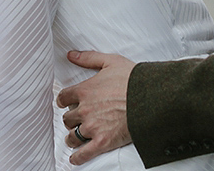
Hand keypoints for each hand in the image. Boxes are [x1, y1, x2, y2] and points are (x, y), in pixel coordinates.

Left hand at [56, 51, 134, 165]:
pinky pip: (83, 154)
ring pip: (72, 136)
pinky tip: (76, 158)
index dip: (65, 101)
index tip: (67, 104)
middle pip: (67, 118)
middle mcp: (84, 110)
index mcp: (84, 90)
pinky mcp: (102, 142)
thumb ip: (88, 58)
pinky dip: (77, 158)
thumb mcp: (110, 61)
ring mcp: (92, 127)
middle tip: (77, 120)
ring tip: (76, 138)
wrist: (151, 98)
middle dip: (71, 119)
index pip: (63, 98)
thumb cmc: (133, 79)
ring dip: (73, 137)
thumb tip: (71, 55)